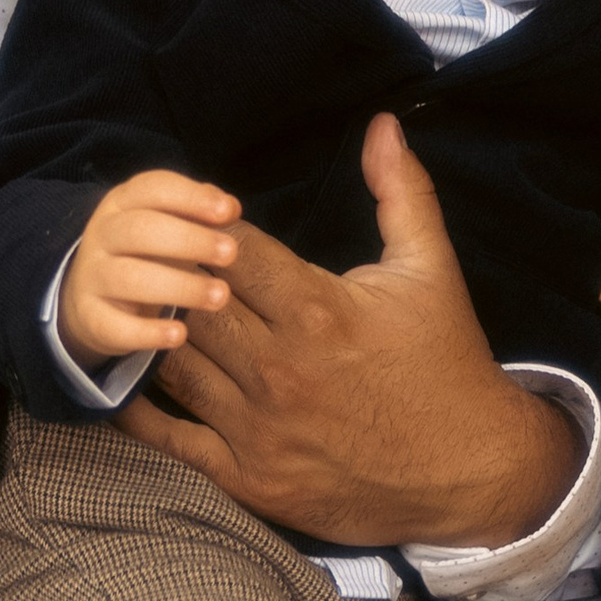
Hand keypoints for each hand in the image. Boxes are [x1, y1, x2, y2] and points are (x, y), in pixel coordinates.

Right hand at [58, 167, 241, 363]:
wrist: (89, 298)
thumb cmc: (144, 254)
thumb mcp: (166, 225)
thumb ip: (197, 213)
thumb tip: (230, 207)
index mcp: (122, 203)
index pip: (153, 189)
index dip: (191, 197)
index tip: (230, 212)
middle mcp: (102, 235)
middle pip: (140, 230)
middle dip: (189, 240)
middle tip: (231, 253)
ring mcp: (92, 277)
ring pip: (130, 278)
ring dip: (180, 287)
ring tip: (220, 296)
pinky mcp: (91, 318)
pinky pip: (116, 326)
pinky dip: (148, 332)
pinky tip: (180, 334)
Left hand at [118, 114, 583, 547]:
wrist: (471, 471)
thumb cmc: (447, 364)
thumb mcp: (431, 270)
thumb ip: (401, 192)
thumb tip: (383, 123)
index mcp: (316, 309)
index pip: (230, 249)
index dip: (212, 232)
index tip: (211, 230)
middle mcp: (279, 369)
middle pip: (192, 303)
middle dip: (179, 280)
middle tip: (168, 267)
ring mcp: (260, 428)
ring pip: (173, 365)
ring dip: (158, 338)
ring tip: (154, 318)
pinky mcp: (250, 478)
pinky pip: (172, 441)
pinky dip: (142, 412)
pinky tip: (130, 383)